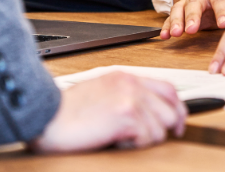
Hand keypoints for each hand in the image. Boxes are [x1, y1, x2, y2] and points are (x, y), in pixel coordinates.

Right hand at [32, 71, 185, 152]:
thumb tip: (148, 116)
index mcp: (125, 77)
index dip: (177, 109)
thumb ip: (125, 97)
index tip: (177, 124)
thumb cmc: (66, 112)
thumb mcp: (101, 94)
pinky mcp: (126, 115)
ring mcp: (130, 97)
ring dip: (145, 141)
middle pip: (172, 109)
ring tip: (122, 140)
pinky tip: (116, 142)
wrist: (46, 117)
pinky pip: (147, 138)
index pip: (168, 89)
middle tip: (150, 140)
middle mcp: (131, 84)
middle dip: (166, 129)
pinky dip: (134, 147)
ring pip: (161, 128)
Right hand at [161, 0, 224, 38]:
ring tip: (175, 34)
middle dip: (192, 16)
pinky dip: (166, 26)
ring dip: (176, 21)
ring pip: (179, 9)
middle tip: (192, 29)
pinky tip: (164, 36)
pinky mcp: (179, 10)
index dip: (222, 12)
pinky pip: (170, 18)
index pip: (220, 0)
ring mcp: (187, 1)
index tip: (223, 24)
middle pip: (195, 3)